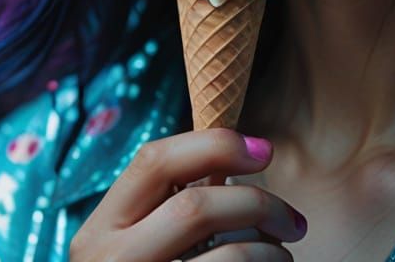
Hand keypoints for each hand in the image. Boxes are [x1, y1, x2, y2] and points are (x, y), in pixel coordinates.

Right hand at [69, 128, 306, 260]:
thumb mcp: (137, 245)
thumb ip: (169, 208)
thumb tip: (241, 156)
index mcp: (101, 228)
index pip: (154, 161)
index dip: (214, 145)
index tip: (264, 151)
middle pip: (194, 207)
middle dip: (258, 203)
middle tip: (293, 221)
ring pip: (225, 258)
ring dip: (268, 252)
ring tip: (282, 257)